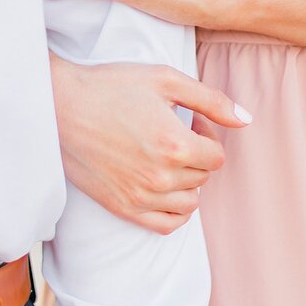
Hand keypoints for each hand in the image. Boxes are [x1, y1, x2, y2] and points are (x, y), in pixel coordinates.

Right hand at [50, 54, 250, 235]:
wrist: (59, 106)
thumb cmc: (110, 86)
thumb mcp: (164, 80)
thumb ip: (211, 99)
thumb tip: (246, 120)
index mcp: (174, 144)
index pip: (216, 155)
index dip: (206, 134)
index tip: (187, 120)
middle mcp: (161, 177)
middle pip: (203, 177)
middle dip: (196, 154)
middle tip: (172, 131)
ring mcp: (140, 197)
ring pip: (189, 203)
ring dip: (186, 181)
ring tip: (163, 156)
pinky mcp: (122, 208)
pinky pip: (166, 225)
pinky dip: (174, 210)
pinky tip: (161, 185)